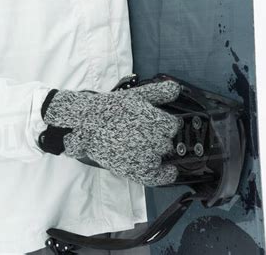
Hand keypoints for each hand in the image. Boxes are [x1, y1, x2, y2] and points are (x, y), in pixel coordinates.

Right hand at [42, 79, 180, 186]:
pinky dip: (166, 175)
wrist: (89, 123)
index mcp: (157, 121)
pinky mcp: (136, 171)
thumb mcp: (137, 95)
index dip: (165, 123)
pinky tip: (169, 171)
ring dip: (156, 151)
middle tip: (143, 131)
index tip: (156, 122)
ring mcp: (145, 157)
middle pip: (167, 141)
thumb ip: (159, 92)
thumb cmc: (113, 107)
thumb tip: (176, 88)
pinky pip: (158, 177)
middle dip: (159, 136)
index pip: (172, 126)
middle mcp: (154, 141)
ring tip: (141, 143)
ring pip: (162, 156)